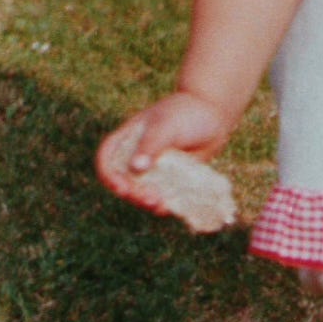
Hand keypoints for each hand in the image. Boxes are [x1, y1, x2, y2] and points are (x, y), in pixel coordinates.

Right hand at [96, 92, 235, 215]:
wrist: (215, 117)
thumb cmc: (186, 114)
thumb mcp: (166, 126)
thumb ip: (151, 145)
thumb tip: (136, 168)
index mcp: (128, 138)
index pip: (107, 158)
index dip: (108, 174)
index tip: (121, 186)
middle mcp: (137, 156)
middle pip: (123, 181)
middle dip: (132, 194)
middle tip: (148, 199)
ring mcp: (153, 169)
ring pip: (140, 192)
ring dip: (145, 202)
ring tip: (159, 205)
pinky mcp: (169, 179)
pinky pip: (160, 195)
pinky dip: (161, 203)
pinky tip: (167, 207)